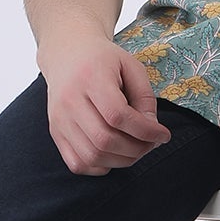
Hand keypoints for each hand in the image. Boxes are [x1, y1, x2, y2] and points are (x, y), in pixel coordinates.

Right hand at [37, 33, 171, 175]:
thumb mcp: (131, 67)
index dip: (145, 131)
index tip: (163, 134)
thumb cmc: (104, 60)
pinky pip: (77, 163)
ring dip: (121, 161)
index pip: (118, 115)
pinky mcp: (56, 132)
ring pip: (91, 156)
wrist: (67, 54)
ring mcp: (59, 119)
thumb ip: (145, 97)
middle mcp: (69, 100)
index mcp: (90, 77)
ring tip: (136, 149)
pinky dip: (100, 166)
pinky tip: (114, 154)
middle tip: (151, 144)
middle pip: (104, 140)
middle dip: (136, 149)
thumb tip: (151, 131)